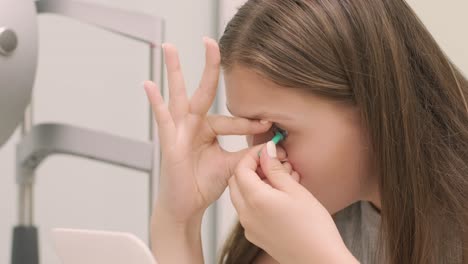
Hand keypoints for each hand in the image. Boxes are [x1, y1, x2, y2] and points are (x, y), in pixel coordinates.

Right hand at [143, 38, 276, 223]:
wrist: (187, 205)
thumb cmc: (205, 184)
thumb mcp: (231, 166)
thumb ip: (248, 155)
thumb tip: (271, 146)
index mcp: (210, 129)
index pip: (232, 120)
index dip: (249, 124)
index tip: (268, 125)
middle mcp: (194, 125)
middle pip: (203, 91)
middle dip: (208, 66)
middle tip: (210, 41)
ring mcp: (180, 130)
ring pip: (179, 95)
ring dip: (174, 71)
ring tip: (169, 47)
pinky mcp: (168, 140)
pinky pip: (162, 118)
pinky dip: (155, 102)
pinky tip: (149, 84)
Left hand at [228, 141, 357, 263]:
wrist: (320, 260)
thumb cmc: (313, 227)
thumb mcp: (295, 190)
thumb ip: (275, 169)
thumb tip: (265, 151)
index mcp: (255, 200)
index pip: (241, 168)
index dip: (252, 156)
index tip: (267, 150)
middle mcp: (246, 215)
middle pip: (236, 182)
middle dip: (251, 168)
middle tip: (273, 164)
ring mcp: (249, 227)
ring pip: (241, 196)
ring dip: (254, 183)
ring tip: (281, 180)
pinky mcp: (255, 236)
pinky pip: (248, 211)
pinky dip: (257, 199)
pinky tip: (279, 198)